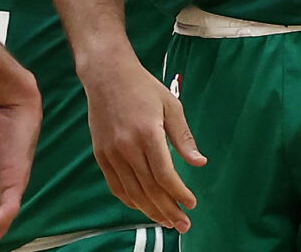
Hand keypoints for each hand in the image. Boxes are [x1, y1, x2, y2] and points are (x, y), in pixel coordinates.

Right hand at [80, 57, 205, 232]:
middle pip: (149, 188)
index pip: (164, 174)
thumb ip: (184, 138)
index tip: (191, 204)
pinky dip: (130, 200)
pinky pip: (116, 185)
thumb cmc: (143, 88)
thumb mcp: (171, 105)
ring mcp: (111, 153)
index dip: (178, 193)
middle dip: (167, 209)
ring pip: (132, 192)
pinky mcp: (101, 155)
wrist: (107, 76)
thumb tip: (200, 163)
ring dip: (150, 210)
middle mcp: (127, 147)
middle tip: (183, 224)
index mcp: (147, 133)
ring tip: (166, 222)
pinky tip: (142, 207)